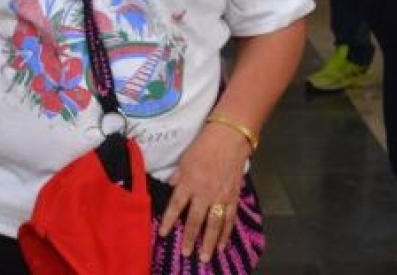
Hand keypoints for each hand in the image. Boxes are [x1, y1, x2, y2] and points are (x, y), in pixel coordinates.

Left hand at [159, 123, 247, 260]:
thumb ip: (177, 177)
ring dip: (209, 242)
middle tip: (186, 253)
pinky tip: (223, 245)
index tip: (164, 234)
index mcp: (189, 182)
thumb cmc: (204, 146)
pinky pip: (229, 219)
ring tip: (204, 257)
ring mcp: (220, 197)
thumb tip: (170, 188)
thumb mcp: (185, 160)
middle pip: (195, 220)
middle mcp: (204, 192)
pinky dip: (226, 234)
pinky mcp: (233, 198)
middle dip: (190, 238)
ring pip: (214, 224)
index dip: (169, 220)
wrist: (229, 138)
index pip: (176, 205)